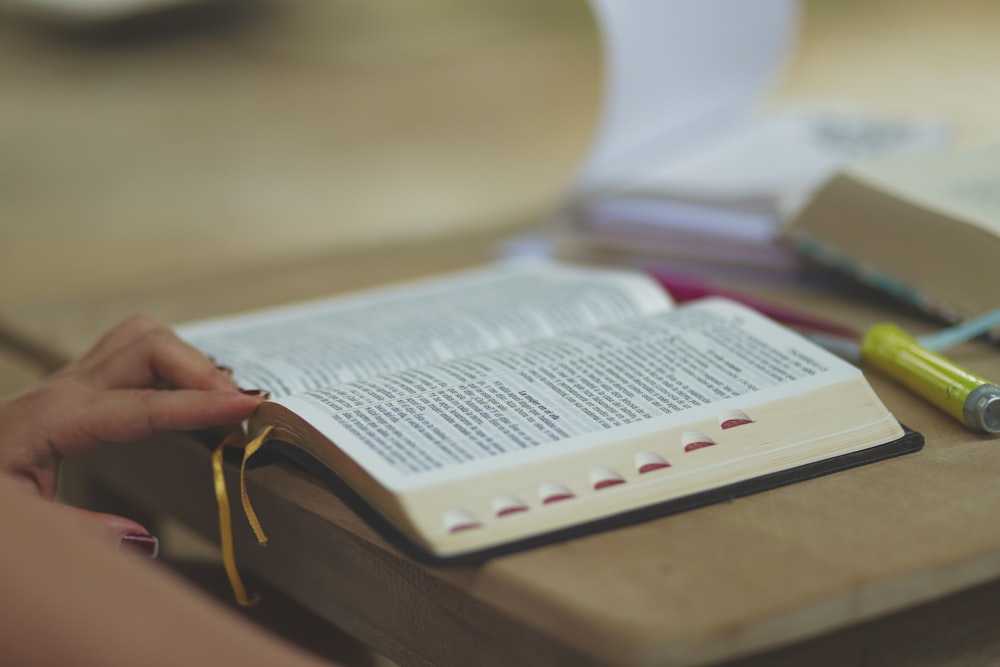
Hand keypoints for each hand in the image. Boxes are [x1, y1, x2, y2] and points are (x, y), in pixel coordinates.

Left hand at [0, 314, 265, 546]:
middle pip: (149, 344)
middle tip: (239, 408)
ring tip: (217, 399)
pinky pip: (134, 353)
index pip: (144, 405)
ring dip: (187, 358)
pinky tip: (187, 395)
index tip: (252, 405)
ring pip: (143, 337)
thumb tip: (147, 538)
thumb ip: (82, 533)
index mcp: (54, 420)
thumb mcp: (21, 525)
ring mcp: (70, 382)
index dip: (203, 404)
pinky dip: (171, 364)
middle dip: (201, 369)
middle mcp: (65, 389)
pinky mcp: (76, 386)